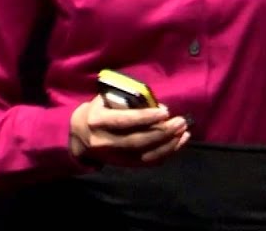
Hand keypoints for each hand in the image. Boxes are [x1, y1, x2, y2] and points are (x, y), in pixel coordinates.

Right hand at [69, 95, 189, 166]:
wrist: (80, 135)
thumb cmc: (100, 110)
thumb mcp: (106, 99)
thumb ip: (127, 101)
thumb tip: (157, 105)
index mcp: (97, 121)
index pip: (124, 121)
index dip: (146, 117)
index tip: (166, 112)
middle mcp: (103, 142)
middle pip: (137, 140)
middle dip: (162, 132)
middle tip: (181, 122)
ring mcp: (112, 156)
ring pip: (143, 155)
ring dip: (168, 144)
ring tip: (184, 132)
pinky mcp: (122, 164)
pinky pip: (146, 162)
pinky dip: (165, 154)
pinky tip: (179, 143)